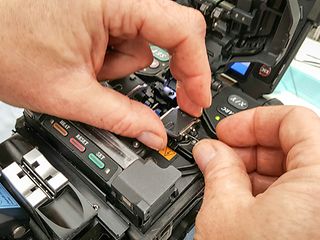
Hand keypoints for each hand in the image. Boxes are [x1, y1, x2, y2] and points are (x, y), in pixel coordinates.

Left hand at [0, 0, 210, 149]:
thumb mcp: (69, 93)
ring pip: (143, 41)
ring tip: (88, 71)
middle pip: (169, 35)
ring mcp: (109, 0)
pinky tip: (86, 60)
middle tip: (165, 101)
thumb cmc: (5, 47)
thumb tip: (154, 134)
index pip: (182, 31)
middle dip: (165, 72)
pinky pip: (125, 36)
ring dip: (123, 65)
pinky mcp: (101, 8)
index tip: (196, 100)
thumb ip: (120, 117)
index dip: (197, 71)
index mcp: (113, 2)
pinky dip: (113, 56)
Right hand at [193, 106, 319, 239]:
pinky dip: (270, 192)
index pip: (295, 120)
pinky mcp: (317, 226)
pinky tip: (244, 202)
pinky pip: (300, 195)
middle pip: (295, 145)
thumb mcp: (223, 214)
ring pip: (295, 170)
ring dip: (256, 172)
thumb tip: (210, 151)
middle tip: (221, 158)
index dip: (253, 121)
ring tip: (227, 184)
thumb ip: (217, 169)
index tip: (228, 132)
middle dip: (250, 148)